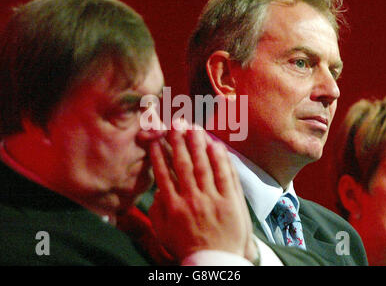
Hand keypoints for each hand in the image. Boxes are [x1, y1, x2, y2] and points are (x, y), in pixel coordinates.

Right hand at [148, 125, 253, 261]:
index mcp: (173, 206)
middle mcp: (191, 199)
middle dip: (178, 141)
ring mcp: (211, 199)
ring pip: (203, 166)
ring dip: (197, 144)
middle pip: (183, 164)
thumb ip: (157, 209)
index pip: (163, 173)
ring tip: (194, 128)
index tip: (156, 139)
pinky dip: (220, 159)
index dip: (159, 153)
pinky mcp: (229, 202)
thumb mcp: (163, 231)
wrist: (213, 262)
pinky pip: (225, 176)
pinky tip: (215, 145)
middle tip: (175, 124)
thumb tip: (159, 187)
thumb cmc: (186, 246)